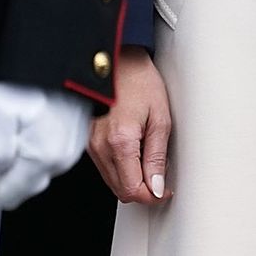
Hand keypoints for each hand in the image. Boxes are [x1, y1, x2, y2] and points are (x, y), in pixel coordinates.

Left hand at [0, 82, 90, 209]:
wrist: (61, 44)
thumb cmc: (32, 72)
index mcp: (45, 156)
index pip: (6, 196)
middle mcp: (64, 156)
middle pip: (23, 185)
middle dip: (5, 169)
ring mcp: (74, 144)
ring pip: (36, 169)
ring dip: (21, 155)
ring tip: (14, 123)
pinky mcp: (77, 132)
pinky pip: (49, 152)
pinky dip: (35, 143)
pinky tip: (29, 119)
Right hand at [89, 47, 172, 206]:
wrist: (120, 60)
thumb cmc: (139, 80)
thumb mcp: (160, 117)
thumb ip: (158, 157)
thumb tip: (158, 186)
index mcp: (120, 141)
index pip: (133, 190)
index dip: (152, 195)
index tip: (165, 190)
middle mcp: (100, 146)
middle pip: (121, 191)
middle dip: (144, 189)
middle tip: (162, 176)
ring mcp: (92, 144)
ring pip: (113, 182)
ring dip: (132, 180)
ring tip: (149, 158)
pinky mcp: (90, 141)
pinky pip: (106, 167)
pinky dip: (122, 168)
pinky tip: (135, 153)